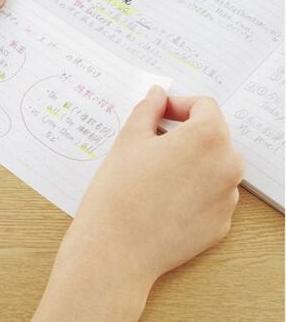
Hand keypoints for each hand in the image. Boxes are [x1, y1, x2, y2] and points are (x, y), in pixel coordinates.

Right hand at [33, 86, 243, 321]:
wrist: (116, 247)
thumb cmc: (119, 190)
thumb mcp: (129, 138)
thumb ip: (148, 109)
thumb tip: (157, 95)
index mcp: (208, 137)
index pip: (205, 106)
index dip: (179, 104)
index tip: (159, 113)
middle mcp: (227, 166)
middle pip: (212, 136)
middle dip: (185, 133)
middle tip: (152, 141)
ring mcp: (227, 199)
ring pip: (212, 166)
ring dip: (190, 161)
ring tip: (155, 173)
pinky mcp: (219, 225)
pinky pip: (210, 195)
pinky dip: (192, 189)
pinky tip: (162, 198)